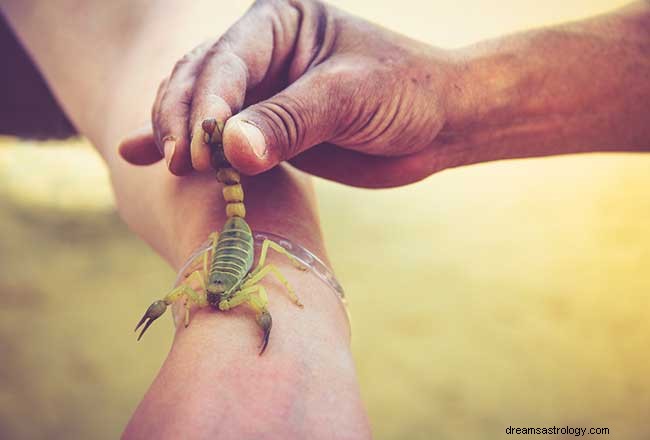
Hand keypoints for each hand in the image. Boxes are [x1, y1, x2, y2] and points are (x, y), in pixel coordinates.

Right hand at [119, 0, 463, 187]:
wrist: (437, 123)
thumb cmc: (404, 94)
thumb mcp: (348, 98)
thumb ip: (290, 122)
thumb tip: (230, 152)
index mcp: (281, 22)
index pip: (228, 59)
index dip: (208, 103)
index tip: (201, 147)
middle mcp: (262, 52)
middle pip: (200, 80)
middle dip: (185, 120)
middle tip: (184, 163)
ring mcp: (260, 91)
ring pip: (198, 107)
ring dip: (178, 135)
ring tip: (173, 165)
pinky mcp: (265, 128)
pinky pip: (216, 136)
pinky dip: (183, 146)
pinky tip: (138, 155)